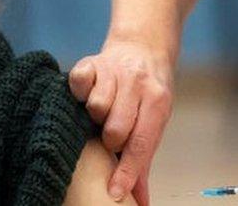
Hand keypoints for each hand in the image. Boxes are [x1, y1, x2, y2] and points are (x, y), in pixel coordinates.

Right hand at [69, 38, 174, 204]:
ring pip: (96, 107)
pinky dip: (80, 91)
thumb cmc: (147, 93)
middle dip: (110, 140)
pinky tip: (87, 92)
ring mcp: (114, 70)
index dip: (127, 171)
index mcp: (157, 102)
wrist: (142, 48)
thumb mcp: (155, 122)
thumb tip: (140, 200)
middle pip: (115, 129)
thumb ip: (143, 160)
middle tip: (110, 133)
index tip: (115, 192)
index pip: (141, 143)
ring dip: (96, 114)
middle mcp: (137, 84)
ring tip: (102, 110)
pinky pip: (79, 82)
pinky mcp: (91, 62)